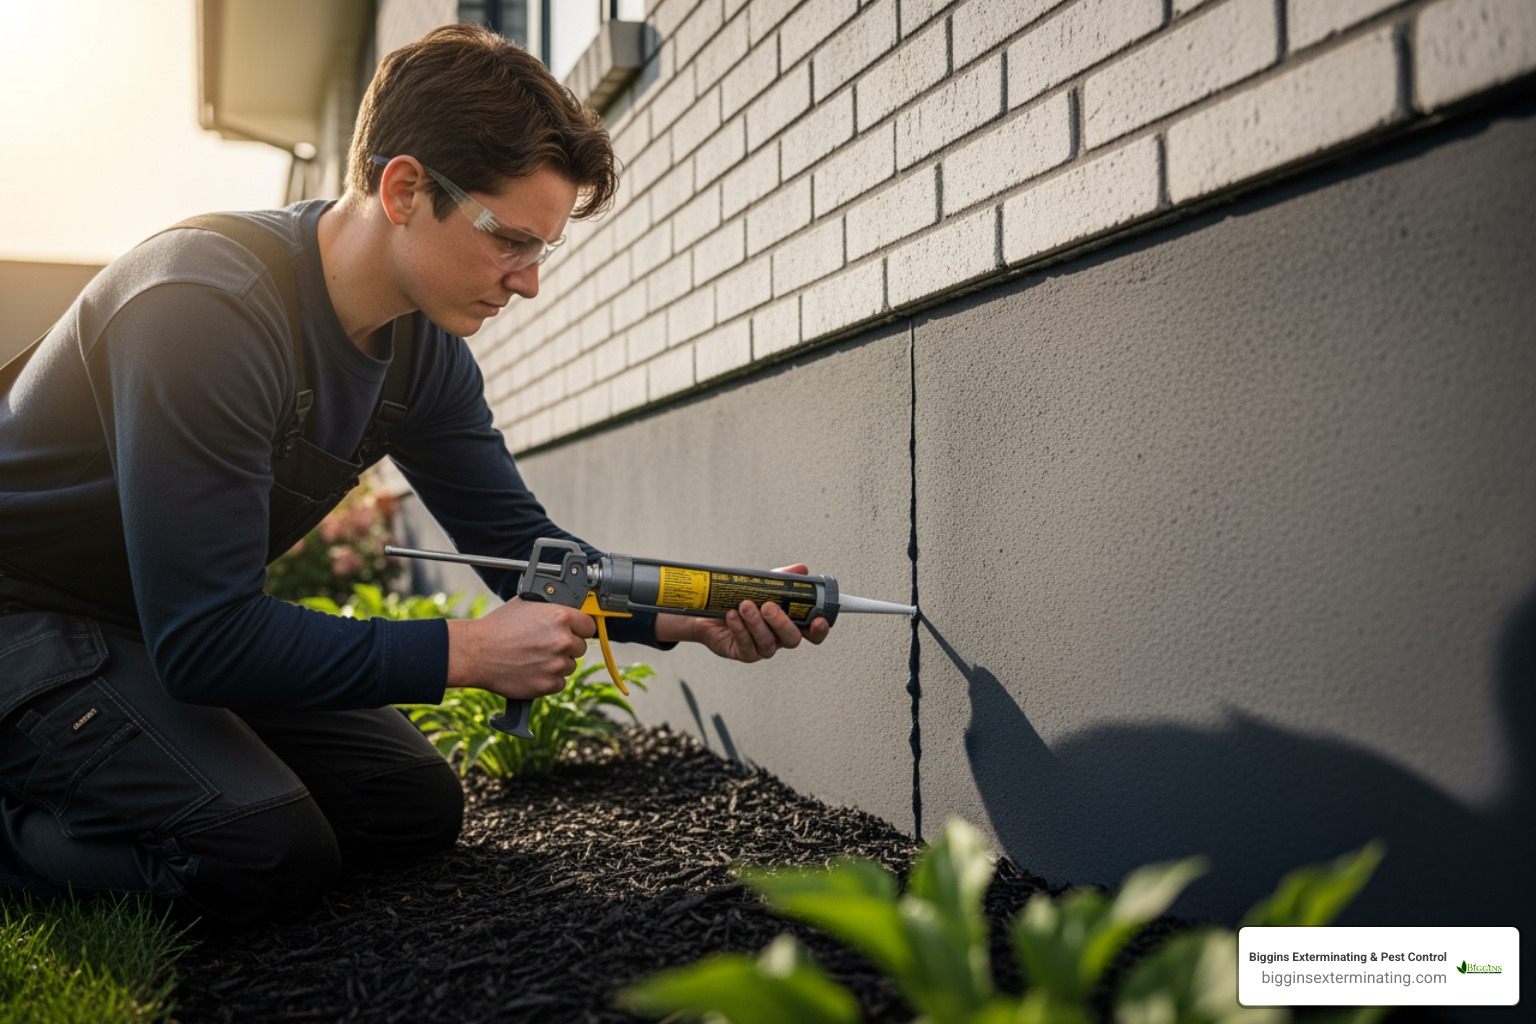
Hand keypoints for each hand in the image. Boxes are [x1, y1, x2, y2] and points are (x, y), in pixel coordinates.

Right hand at [445, 597, 594, 697]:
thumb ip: (552, 609)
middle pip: (580, 647)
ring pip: (569, 666)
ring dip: (557, 664)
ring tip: (534, 657)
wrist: (476, 652)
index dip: (580, 628)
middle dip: (567, 647)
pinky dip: (548, 679)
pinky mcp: (548, 684)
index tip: (575, 632)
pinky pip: (559, 683)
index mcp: (560, 617)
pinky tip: (532, 670)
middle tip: (545, 645)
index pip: (589, 625)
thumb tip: (567, 611)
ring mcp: (556, 664)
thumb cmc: (497, 627)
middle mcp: (563, 641)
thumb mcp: (527, 605)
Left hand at [660, 564, 830, 662]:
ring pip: (767, 643)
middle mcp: (778, 638)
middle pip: (791, 639)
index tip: (818, 620)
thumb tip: (801, 570)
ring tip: (745, 605)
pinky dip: (739, 628)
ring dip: (756, 623)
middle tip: (768, 606)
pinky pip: (745, 645)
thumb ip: (783, 578)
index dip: (818, 630)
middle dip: (782, 623)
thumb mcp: (763, 584)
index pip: (811, 632)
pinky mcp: (742, 652)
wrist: (709, 609)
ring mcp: (761, 647)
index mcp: (789, 622)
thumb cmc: (740, 598)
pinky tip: (732, 615)